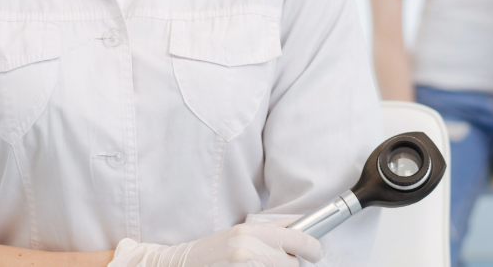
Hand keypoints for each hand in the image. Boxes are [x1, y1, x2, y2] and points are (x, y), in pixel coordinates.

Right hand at [108, 220, 321, 266]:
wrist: (177, 264)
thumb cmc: (209, 253)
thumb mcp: (238, 235)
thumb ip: (267, 233)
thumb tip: (297, 229)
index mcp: (251, 231)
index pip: (298, 237)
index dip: (312, 247)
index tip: (315, 253)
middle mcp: (249, 248)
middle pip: (292, 263)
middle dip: (288, 265)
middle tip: (273, 264)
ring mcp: (245, 265)